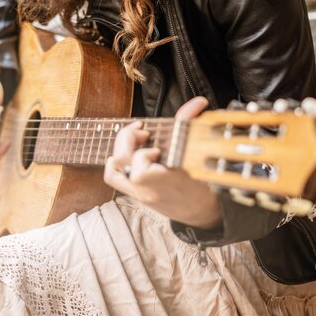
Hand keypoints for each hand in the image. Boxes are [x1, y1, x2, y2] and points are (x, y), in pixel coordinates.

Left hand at [104, 96, 221, 227]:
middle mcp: (150, 189)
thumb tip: (199, 101)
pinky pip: (113, 177)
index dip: (143, 155)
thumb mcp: (197, 156)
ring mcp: (140, 194)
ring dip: (120, 151)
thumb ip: (191, 124)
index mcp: (168, 181)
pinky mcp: (135, 195)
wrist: (202, 214)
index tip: (156, 145)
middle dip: (128, 140)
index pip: (141, 172)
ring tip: (135, 142)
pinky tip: (128, 154)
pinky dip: (115, 162)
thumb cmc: (202, 183)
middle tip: (143, 133)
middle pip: (123, 163)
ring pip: (113, 172)